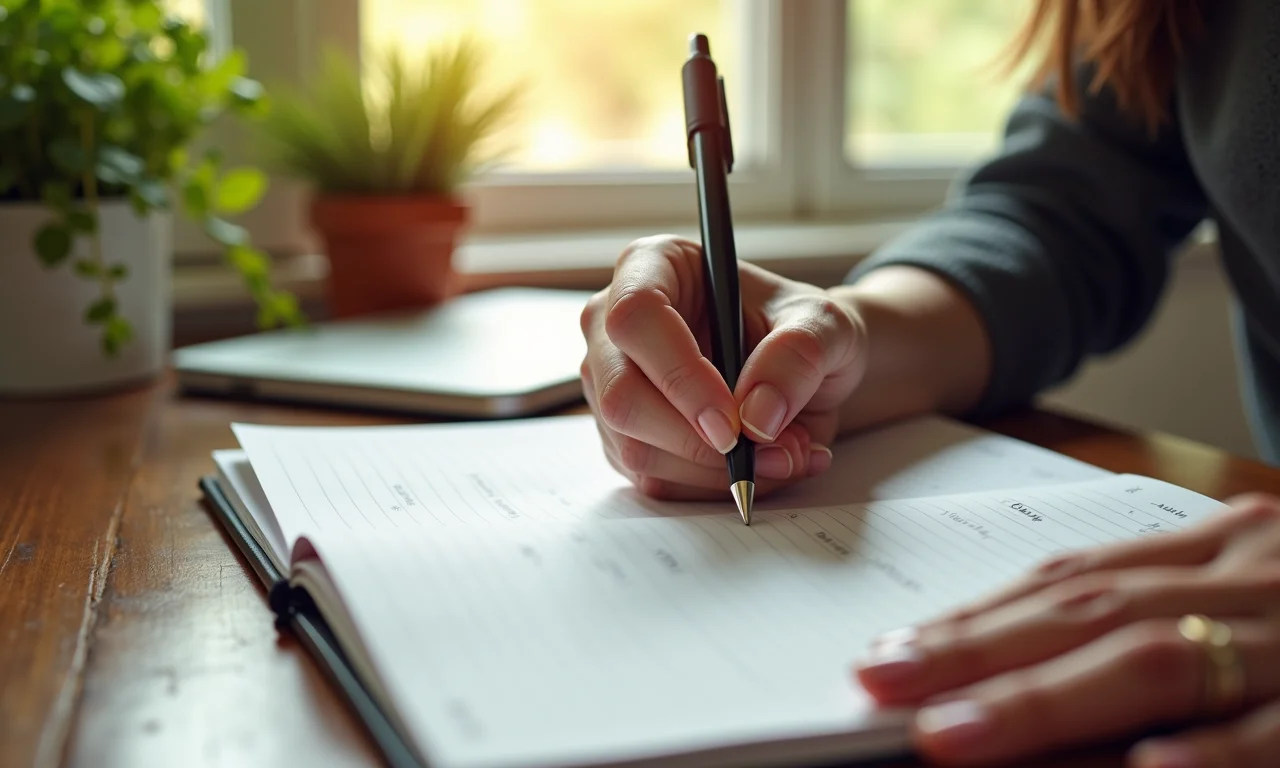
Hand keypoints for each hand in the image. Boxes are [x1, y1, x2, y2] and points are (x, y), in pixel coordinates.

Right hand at [579, 235, 866, 499]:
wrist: (806, 371)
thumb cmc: (802, 330)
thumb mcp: (824, 325)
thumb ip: (798, 356)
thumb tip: (755, 416)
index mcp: (652, 268)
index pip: (636, 317)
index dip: (678, 374)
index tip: (731, 421)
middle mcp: (614, 326)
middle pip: (620, 394)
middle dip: (696, 440)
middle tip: (769, 450)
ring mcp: (612, 385)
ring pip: (634, 447)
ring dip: (715, 470)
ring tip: (785, 452)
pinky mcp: (624, 437)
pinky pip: (654, 479)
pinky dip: (714, 486)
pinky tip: (762, 466)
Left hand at [853, 493, 1279, 766]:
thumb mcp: (1253, 593)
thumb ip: (1155, 613)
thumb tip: (1010, 667)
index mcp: (1222, 550)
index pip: (1075, 579)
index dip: (978, 616)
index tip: (888, 650)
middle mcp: (1251, 577)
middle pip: (1091, 611)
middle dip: (976, 650)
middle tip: (879, 683)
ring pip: (1156, 659)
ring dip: (1043, 698)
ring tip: (947, 732)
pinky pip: (1272, 731)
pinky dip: (1209, 750)